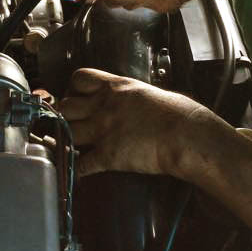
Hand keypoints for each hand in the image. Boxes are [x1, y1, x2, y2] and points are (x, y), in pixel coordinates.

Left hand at [58, 68, 210, 176]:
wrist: (186, 136)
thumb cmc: (179, 114)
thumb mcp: (150, 94)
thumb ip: (132, 96)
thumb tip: (134, 100)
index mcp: (116, 88)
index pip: (79, 78)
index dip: (73, 88)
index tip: (76, 97)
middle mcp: (104, 106)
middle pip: (65, 106)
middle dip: (64, 115)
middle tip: (71, 123)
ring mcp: (103, 130)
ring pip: (66, 131)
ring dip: (65, 140)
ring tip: (68, 146)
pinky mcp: (107, 155)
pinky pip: (79, 164)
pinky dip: (75, 169)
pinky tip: (76, 172)